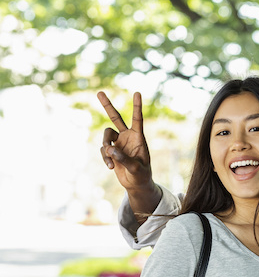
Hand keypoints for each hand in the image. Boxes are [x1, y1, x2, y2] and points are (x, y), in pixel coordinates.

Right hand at [97, 91, 160, 215]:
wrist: (136, 184)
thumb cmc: (141, 175)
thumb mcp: (136, 168)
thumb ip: (124, 158)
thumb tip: (110, 149)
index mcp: (138, 138)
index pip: (137, 119)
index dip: (137, 106)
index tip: (137, 92)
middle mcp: (127, 137)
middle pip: (116, 118)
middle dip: (107, 106)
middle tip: (99, 92)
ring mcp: (118, 143)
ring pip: (106, 136)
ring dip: (105, 146)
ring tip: (110, 159)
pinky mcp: (111, 150)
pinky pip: (103, 149)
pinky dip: (105, 157)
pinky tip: (110, 167)